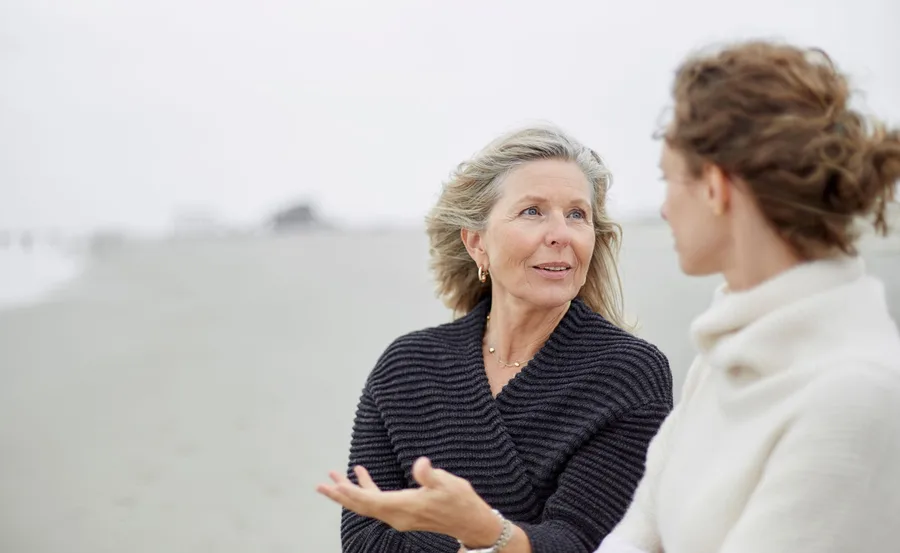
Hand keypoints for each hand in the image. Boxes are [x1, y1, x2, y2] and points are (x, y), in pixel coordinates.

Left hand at [316, 456, 501, 546]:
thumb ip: (430, 475)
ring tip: (334, 477)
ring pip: (367, 505)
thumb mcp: (448, 484)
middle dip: (340, 495)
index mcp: (404, 507)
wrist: (470, 522)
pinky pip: (377, 503)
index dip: (352, 493)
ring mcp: (399, 516)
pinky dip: (367, 490)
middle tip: (320, 485)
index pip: (371, 501)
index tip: (335, 484)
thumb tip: (421, 463)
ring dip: (350, 492)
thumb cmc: (460, 501)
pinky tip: (362, 475)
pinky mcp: (403, 513)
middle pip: (361, 506)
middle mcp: (397, 516)